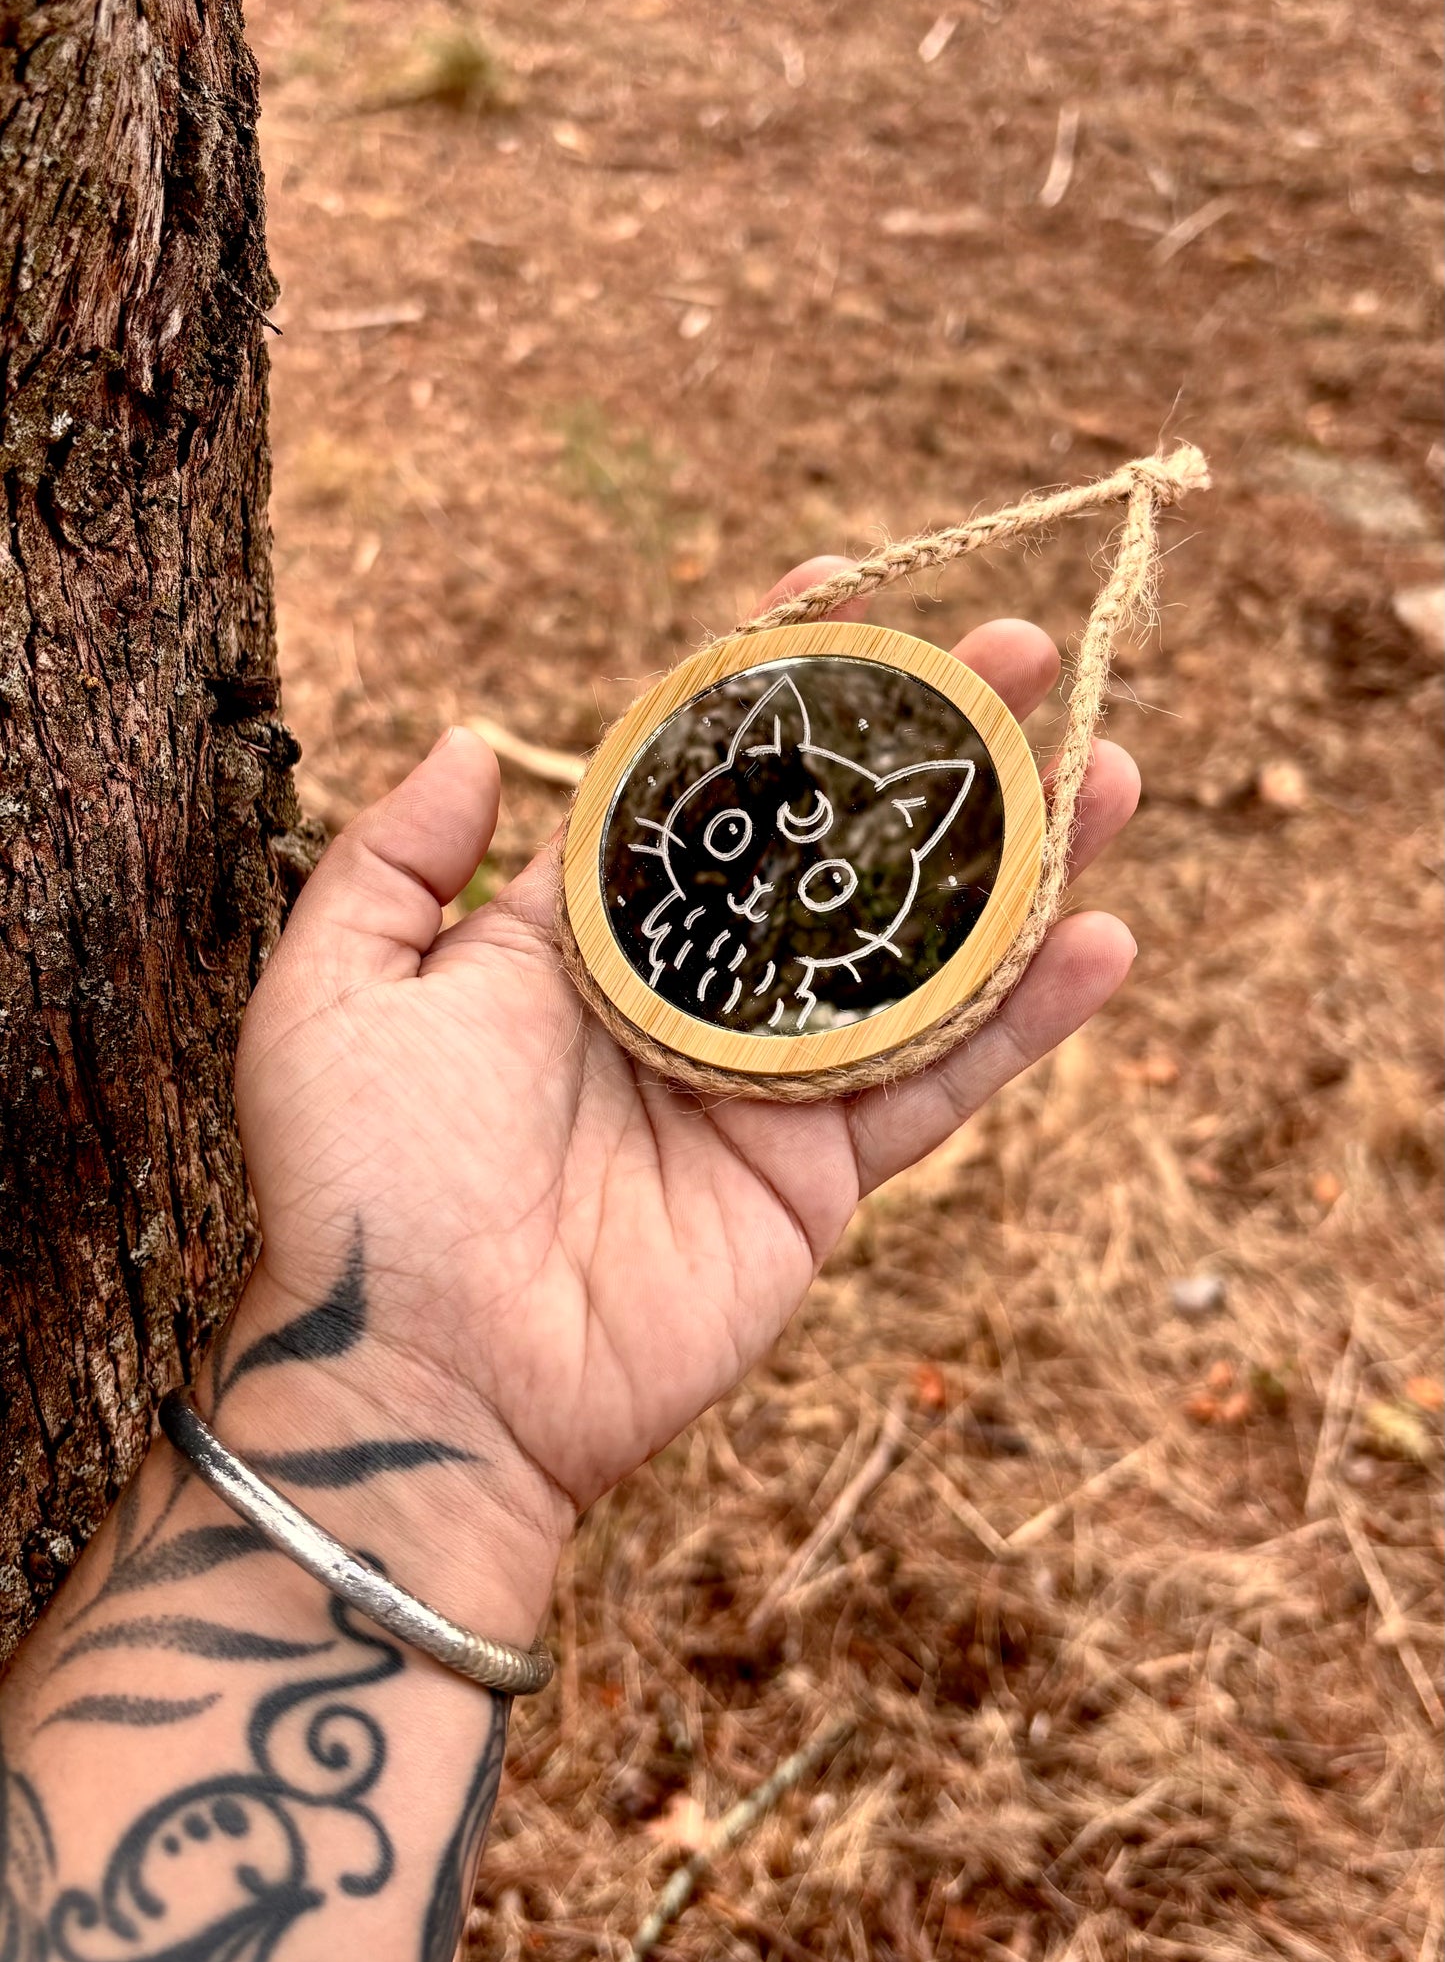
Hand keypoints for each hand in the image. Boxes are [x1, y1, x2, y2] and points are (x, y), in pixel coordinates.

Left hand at [235, 566, 1138, 1564]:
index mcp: (582, 929)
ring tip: (1110, 769)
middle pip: (836, 839)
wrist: (423, 1374)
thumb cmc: (362, 1182)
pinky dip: (1028, 1016)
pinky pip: (941, 1079)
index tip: (844, 588)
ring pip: (916, 946)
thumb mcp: (334, 988)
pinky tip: (1104, 937)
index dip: (767, 684)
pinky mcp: (825, 1175)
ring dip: (1018, 859)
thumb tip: (472, 737)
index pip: (692, 776)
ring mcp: (768, 1081)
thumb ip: (397, 857)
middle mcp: (689, 989)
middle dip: (931, 744)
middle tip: (1024, 654)